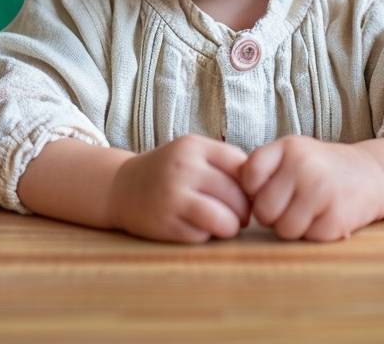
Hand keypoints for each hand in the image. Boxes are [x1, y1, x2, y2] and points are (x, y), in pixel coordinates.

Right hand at [108, 134, 250, 242]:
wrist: (120, 188)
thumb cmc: (168, 172)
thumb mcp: (191, 153)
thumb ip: (223, 163)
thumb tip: (263, 187)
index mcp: (194, 146)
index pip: (243, 167)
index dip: (252, 185)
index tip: (248, 194)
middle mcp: (183, 169)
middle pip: (237, 196)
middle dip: (245, 211)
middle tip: (240, 216)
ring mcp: (172, 197)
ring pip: (224, 220)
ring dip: (230, 227)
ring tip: (225, 225)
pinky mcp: (164, 224)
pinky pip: (202, 237)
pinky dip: (206, 236)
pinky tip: (198, 229)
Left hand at [241, 136, 383, 241]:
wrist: (370, 174)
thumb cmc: (319, 167)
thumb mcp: (291, 153)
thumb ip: (260, 167)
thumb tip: (228, 194)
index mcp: (288, 147)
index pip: (249, 177)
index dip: (254, 191)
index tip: (268, 189)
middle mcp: (304, 166)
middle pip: (264, 211)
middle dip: (273, 215)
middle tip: (291, 205)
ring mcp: (322, 191)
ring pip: (284, 230)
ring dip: (293, 227)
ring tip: (308, 211)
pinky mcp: (337, 218)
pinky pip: (308, 238)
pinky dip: (314, 233)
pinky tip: (326, 216)